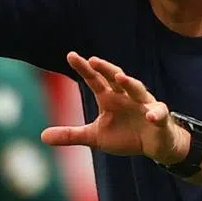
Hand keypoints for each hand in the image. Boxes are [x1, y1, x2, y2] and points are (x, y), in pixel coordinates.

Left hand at [41, 52, 189, 164]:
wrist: (155, 145)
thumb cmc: (125, 135)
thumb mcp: (95, 137)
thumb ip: (71, 134)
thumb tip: (42, 137)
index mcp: (109, 97)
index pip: (95, 80)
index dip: (84, 69)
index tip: (71, 55)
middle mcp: (126, 96)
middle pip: (116, 78)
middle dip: (106, 69)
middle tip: (94, 60)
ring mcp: (144, 105)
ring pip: (138, 90)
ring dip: (130, 83)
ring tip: (121, 77)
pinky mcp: (160, 118)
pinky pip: (159, 113)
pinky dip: (156, 114)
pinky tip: (150, 116)